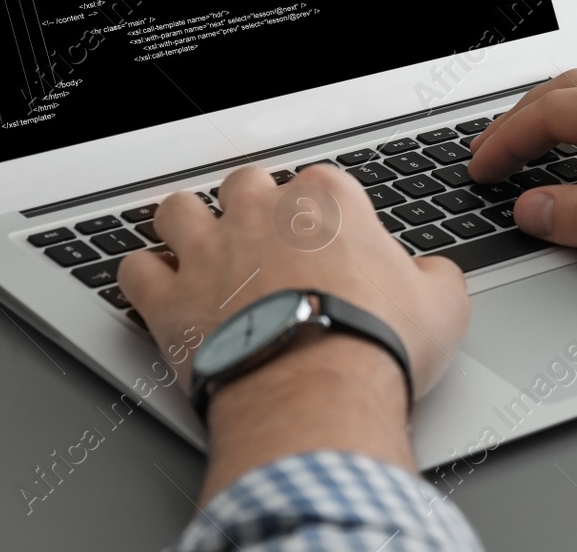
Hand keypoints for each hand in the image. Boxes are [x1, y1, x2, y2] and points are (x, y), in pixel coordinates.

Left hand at [118, 165, 468, 489]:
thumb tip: (434, 276)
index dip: (323, 209)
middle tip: (263, 236)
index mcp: (327, 202)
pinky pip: (135, 269)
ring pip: (177, 210)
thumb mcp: (441, 307)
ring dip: (185, 225)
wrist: (316, 397)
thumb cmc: (374, 347)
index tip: (328, 235)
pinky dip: (143, 277)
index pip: (320, 180)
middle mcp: (260, 213)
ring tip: (197, 246)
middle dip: (251, 205)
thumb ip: (436, 277)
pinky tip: (156, 288)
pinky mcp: (169, 299)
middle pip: (244, 183)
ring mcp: (208, 252)